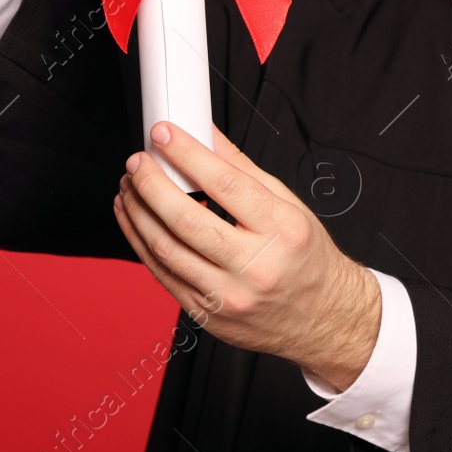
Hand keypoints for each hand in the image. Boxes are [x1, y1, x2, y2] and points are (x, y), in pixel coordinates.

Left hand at [113, 121, 381, 390]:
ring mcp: (228, 296)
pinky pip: (162, 276)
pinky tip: (134, 220)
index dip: (187, 154)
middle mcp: (256, 266)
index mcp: (282, 229)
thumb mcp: (290, 206)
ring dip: (138, 213)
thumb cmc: (306, 258)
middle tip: (137, 162)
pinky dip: (140, 244)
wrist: (321, 317)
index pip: (225, 184)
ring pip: (165, 250)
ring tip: (129, 188)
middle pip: (186, 219)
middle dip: (151, 184)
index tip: (163, 134)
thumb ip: (243, 169)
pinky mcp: (207, 315)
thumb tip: (206, 136)